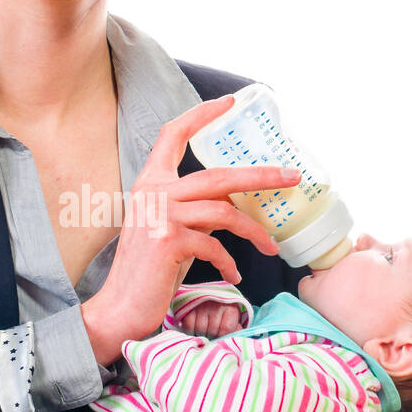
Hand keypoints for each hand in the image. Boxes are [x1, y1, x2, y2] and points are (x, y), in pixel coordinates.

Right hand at [80, 96, 300, 365]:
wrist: (119, 308)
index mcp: (149, 183)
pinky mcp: (167, 241)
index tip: (228, 102)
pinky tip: (234, 276)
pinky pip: (214, 246)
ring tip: (271, 247)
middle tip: (292, 178)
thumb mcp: (170, 229)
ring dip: (255, 231)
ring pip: (224, 211)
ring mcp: (159, 216)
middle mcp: (152, 193)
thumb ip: (194, 209)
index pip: (172, 134)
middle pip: (218, 174)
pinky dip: (230, 263)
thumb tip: (234, 202)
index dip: (200, 115)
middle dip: (262, 176)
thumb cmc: (148, 272)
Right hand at [178, 299, 243, 338]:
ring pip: (200, 330)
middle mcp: (216, 304)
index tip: (220, 335)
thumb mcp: (233, 320)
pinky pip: (188, 326)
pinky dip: (190, 330)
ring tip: (203, 330)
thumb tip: (234, 339)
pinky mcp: (188, 307)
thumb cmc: (223, 313)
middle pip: (212, 331)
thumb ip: (236, 330)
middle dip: (211, 335)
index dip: (222, 336)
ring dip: (200, 334)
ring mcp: (201, 305)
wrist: (209, 296)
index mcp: (231, 308)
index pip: (226, 329)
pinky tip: (194, 327)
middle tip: (211, 333)